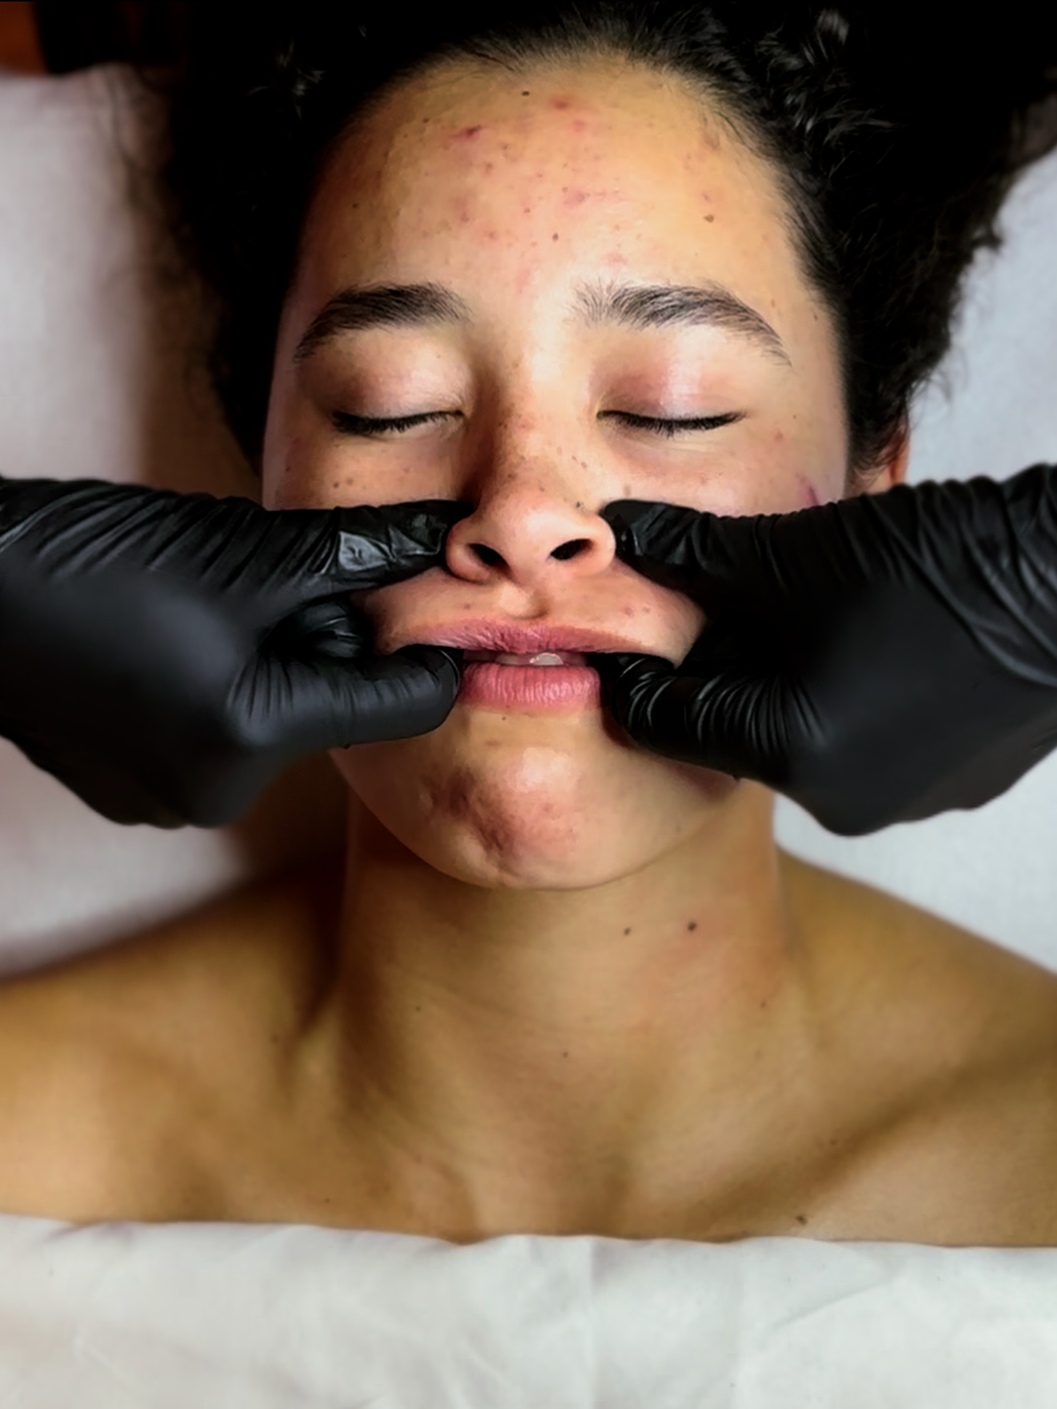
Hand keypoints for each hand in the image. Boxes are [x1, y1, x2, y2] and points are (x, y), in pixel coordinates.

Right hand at [0, 477, 467, 825]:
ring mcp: (169, 800)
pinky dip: (219, 685)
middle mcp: (219, 790)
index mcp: (256, 734)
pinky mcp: (133, 791)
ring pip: (275, 718)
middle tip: (270, 578)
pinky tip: (166, 638)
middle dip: (325, 638)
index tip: (428, 596)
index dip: (430, 647)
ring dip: (271, 657)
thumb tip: (443, 536)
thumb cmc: (90, 560)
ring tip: (204, 603)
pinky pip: (219, 735)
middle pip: (333, 708)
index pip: (406, 707)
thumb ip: (358, 548)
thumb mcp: (244, 548)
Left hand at [592, 465, 1056, 834]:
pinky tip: (861, 630)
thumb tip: (618, 536)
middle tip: (701, 597)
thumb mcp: (791, 552)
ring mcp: (904, 795)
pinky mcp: (952, 779)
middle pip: (734, 726)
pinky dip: (842, 688)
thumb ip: (691, 554)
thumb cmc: (938, 565)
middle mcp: (842, 797)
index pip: (663, 721)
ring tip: (790, 601)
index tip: (614, 623)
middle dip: (711, 660)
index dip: (630, 665)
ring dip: (779, 670)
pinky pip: (863, 736)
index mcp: (790, 752)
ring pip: (800, 730)